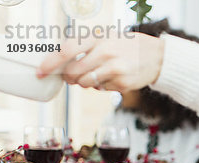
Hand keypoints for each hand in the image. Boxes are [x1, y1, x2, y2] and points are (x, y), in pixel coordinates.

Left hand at [37, 32, 164, 91]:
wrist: (158, 57)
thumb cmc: (128, 46)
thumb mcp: (107, 37)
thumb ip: (85, 46)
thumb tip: (60, 62)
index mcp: (98, 37)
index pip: (66, 51)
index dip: (50, 64)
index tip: (41, 72)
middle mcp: (105, 52)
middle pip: (73, 73)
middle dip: (69, 77)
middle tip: (72, 76)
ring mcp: (114, 69)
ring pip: (85, 84)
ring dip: (85, 82)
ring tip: (98, 73)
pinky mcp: (122, 84)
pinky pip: (101, 89)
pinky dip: (102, 86)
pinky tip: (113, 77)